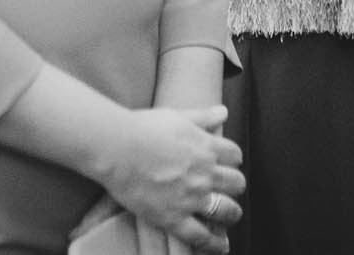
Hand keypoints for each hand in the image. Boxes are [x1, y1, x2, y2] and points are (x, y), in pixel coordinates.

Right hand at [98, 106, 244, 253]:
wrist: (117, 148)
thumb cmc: (142, 128)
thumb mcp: (177, 116)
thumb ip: (203, 116)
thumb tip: (223, 111)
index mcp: (206, 147)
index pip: (235, 156)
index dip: (233, 159)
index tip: (228, 163)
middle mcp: (204, 174)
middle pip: (236, 183)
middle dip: (235, 186)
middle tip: (228, 188)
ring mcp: (191, 198)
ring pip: (226, 211)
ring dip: (230, 213)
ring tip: (227, 215)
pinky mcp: (174, 218)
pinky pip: (201, 236)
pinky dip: (214, 244)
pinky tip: (220, 245)